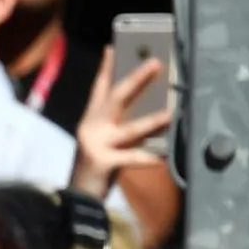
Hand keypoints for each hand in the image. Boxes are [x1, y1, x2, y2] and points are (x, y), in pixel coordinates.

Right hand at [72, 49, 172, 200]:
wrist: (78, 200)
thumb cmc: (96, 169)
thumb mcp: (103, 142)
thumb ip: (119, 127)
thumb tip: (151, 111)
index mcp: (90, 120)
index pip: (98, 88)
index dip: (106, 68)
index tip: (113, 47)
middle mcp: (91, 128)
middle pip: (115, 98)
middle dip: (136, 79)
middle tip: (155, 63)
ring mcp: (96, 145)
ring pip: (130, 130)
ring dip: (152, 121)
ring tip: (170, 114)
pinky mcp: (103, 163)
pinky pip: (131, 158)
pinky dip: (149, 158)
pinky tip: (163, 156)